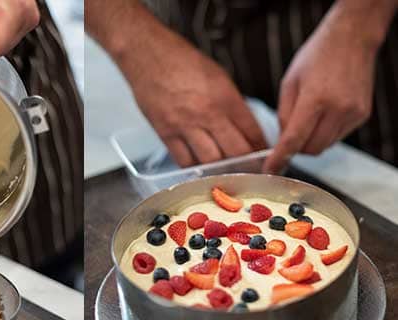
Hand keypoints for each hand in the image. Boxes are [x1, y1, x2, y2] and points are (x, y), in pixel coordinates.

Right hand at [121, 30, 265, 165]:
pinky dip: (195, 167)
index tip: (263, 154)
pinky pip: (184, 161)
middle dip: (246, 164)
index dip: (261, 148)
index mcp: (224, 96)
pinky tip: (200, 166)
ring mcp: (184, 125)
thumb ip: (231, 104)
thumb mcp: (217, 76)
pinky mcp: (165, 133)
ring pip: (210, 162)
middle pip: (235, 152)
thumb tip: (243, 129)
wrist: (147, 55)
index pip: (252, 131)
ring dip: (221, 169)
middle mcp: (206, 113)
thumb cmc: (182, 61)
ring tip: (226, 171)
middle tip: (249, 169)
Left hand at [264, 5, 381, 172]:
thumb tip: (283, 142)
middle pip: (311, 149)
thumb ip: (284, 114)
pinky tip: (324, 113)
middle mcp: (337, 109)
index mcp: (315, 99)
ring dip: (311, 140)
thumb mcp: (289, 83)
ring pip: (325, 145)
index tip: (270, 169)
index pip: (294, 139)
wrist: (351, 38)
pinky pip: (338, 136)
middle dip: (296, 149)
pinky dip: (325, 133)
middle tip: (289, 135)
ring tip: (309, 116)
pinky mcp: (362, 115)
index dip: (280, 157)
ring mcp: (353, 113)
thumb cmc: (316, 57)